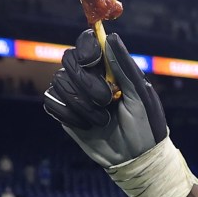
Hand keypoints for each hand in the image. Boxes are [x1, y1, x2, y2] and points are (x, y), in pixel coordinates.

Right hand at [43, 30, 166, 167]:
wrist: (135, 158)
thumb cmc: (146, 125)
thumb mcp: (140, 95)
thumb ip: (124, 67)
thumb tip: (111, 38)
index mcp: (110, 69)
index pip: (87, 44)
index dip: (85, 48)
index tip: (90, 61)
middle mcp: (90, 78)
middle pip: (68, 60)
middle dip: (86, 82)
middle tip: (107, 100)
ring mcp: (76, 95)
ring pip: (59, 81)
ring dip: (82, 103)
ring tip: (103, 119)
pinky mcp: (65, 113)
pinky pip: (52, 103)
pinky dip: (69, 114)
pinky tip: (87, 126)